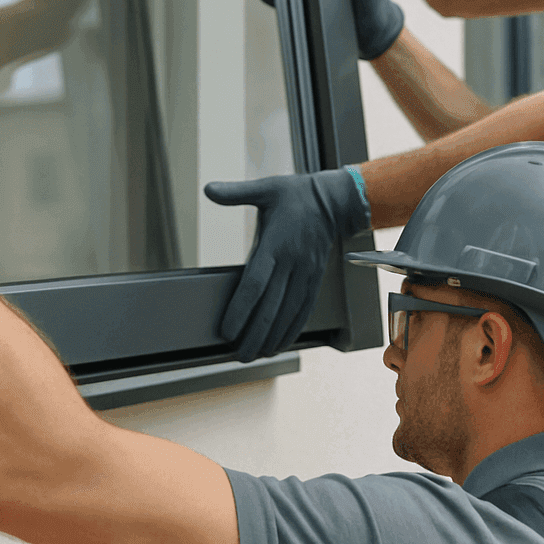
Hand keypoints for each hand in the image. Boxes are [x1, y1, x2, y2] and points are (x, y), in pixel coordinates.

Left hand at [205, 169, 368, 361]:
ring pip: (288, 313)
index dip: (241, 310)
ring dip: (272, 337)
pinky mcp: (315, 279)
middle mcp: (292, 263)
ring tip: (256, 355)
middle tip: (238, 354)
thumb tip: (208, 189)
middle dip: (254, 334)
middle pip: (271, 306)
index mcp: (276, 243)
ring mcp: (306, 273)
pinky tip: (281, 344)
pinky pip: (304, 310)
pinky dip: (292, 329)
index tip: (227, 330)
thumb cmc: (296, 195)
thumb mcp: (265, 188)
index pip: (255, 284)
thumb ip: (236, 192)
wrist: (335, 201)